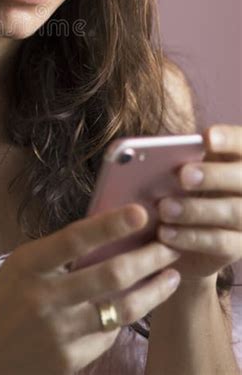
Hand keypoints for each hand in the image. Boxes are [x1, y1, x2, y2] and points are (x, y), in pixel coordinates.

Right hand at [0, 204, 180, 374]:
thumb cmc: (0, 303)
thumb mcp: (20, 268)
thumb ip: (57, 254)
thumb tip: (107, 234)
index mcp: (27, 264)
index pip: (75, 238)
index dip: (110, 224)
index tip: (140, 212)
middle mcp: (43, 297)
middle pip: (110, 275)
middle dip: (148, 257)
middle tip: (170, 244)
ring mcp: (58, 333)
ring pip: (122, 309)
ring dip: (153, 290)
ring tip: (171, 275)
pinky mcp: (69, 361)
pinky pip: (109, 334)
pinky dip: (125, 317)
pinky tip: (137, 305)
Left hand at [156, 124, 241, 285]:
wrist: (193, 236)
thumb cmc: (185, 189)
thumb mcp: (186, 171)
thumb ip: (180, 160)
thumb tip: (150, 154)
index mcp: (238, 159)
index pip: (241, 143)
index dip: (228, 139)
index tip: (207, 137)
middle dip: (213, 176)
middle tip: (182, 176)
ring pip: (232, 212)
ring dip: (196, 209)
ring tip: (163, 208)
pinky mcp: (240, 246)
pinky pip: (220, 242)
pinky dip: (191, 237)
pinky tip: (165, 233)